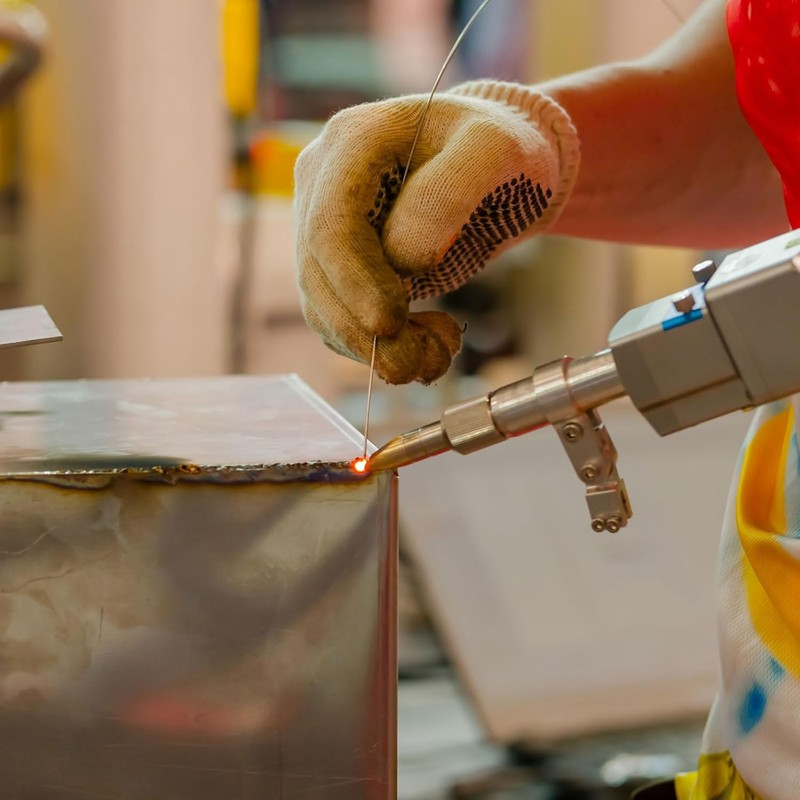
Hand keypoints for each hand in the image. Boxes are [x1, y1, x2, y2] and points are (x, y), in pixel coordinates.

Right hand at [294, 80, 579, 383]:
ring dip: (373, 348)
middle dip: (363, 331)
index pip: (330, 227)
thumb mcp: (494, 149)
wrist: (490, 160)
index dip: (354, 284)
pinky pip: (341, 317)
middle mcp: (322, 183)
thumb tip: (404, 257)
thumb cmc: (497, 145)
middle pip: (317, 274)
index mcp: (351, 144)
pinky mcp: (338, 262)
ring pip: (323, 306)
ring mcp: (323, 224)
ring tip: (436, 356)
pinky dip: (380, 345)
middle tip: (414, 367)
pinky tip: (428, 344)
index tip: (391, 325)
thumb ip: (451, 192)